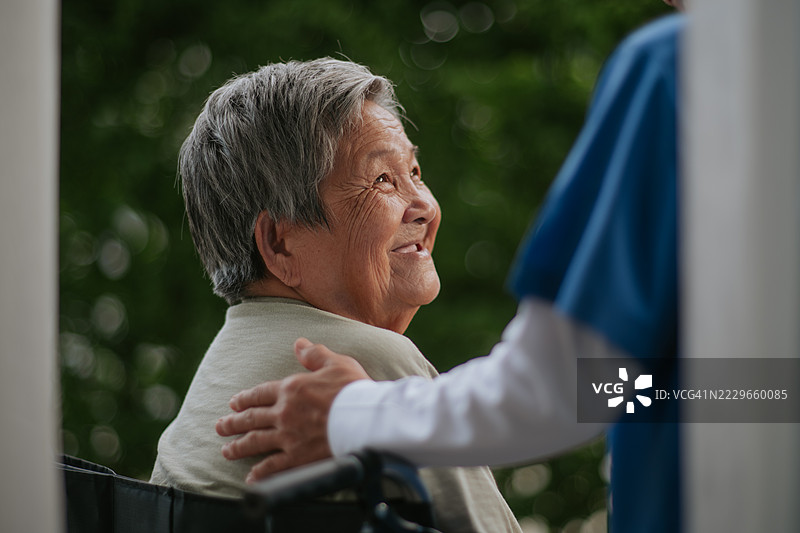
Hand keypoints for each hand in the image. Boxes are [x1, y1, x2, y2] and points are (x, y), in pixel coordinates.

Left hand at [215, 337, 369, 481]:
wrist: (364, 419)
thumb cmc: (353, 389)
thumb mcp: (335, 363)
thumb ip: (315, 354)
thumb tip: (299, 343)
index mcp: (291, 389)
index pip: (260, 393)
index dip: (245, 398)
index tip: (234, 402)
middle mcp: (284, 413)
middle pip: (251, 418)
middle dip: (233, 422)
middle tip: (220, 426)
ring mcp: (288, 437)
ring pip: (256, 441)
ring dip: (238, 446)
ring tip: (226, 450)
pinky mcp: (297, 457)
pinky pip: (273, 466)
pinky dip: (259, 473)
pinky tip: (250, 477)